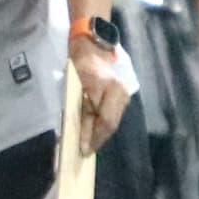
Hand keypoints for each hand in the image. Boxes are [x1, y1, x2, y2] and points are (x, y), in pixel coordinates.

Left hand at [67, 28, 132, 149]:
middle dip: (97, 139)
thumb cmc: (81, 65)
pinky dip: (100, 124)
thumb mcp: (76, 88)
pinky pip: (109, 115)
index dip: (95, 137)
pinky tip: (91, 131)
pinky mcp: (119, 96)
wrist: (93, 46)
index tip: (84, 150)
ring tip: (86, 144)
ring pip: (110, 121)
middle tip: (83, 151)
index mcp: (113, 92)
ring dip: (98, 133)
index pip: (107, 122)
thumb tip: (82, 135)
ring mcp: (122, 96)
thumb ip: (82, 111)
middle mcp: (121, 95)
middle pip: (110, 125)